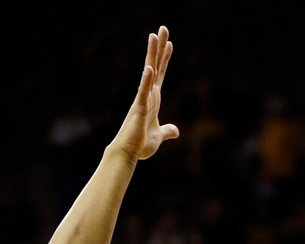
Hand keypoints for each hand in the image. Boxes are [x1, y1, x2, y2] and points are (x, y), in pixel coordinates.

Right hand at [109, 26, 179, 162]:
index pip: (161, 74)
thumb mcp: (158, 137)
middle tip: (163, 28)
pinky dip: (146, 80)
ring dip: (151, 54)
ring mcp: (142, 100)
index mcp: (153, 100)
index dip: (165, 59)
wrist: (128, 154)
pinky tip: (150, 68)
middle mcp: (147, 95)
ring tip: (153, 35)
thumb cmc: (139, 145)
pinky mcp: (139, 109)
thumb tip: (176, 131)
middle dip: (159, 48)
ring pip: (148, 72)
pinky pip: (143, 92)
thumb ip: (167, 131)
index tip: (169, 43)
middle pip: (155, 66)